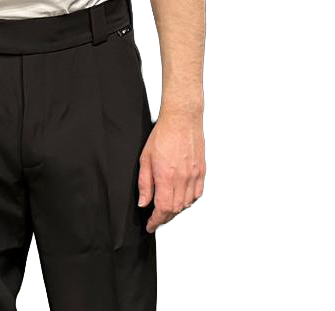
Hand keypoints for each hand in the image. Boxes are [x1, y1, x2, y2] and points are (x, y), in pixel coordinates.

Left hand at [137, 110, 205, 233]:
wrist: (182, 120)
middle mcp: (183, 179)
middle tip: (156, 219)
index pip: (163, 209)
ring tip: (166, 208)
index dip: (156, 221)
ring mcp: (194, 176)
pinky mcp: (202, 172)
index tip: (151, 225)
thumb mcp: (145, 158)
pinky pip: (196, 194)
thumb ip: (144, 183)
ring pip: (187, 204)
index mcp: (167, 176)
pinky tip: (180, 197)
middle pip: (176, 209)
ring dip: (176, 210)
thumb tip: (144, 203)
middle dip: (164, 218)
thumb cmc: (162, 135)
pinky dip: (188, 200)